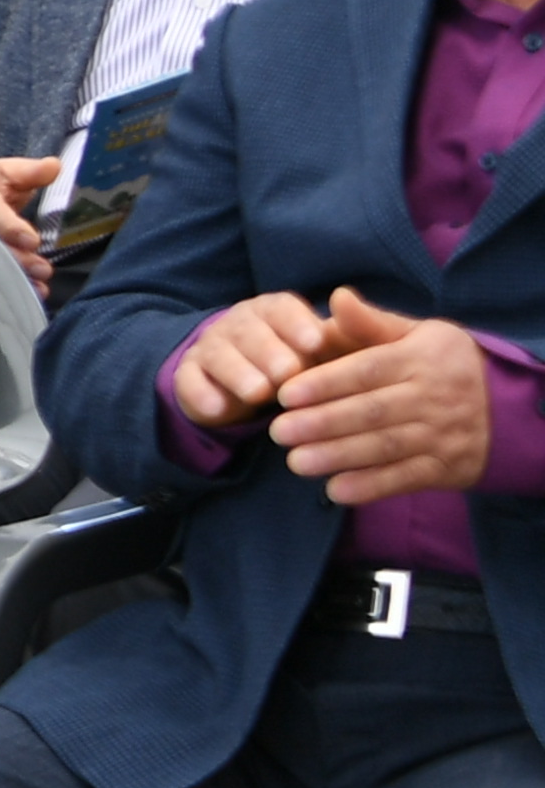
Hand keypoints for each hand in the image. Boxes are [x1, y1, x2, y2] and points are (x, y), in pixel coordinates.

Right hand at [0, 158, 59, 300]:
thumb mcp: (4, 173)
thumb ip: (29, 173)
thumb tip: (54, 166)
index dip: (8, 227)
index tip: (31, 240)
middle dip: (17, 259)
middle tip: (42, 269)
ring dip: (16, 276)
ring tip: (40, 284)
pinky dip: (12, 287)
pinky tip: (32, 292)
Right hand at [167, 290, 336, 434]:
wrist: (253, 385)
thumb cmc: (306, 364)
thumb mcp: (333, 349)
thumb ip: (349, 328)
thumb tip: (347, 297)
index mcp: (274, 311)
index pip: (282, 309)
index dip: (297, 324)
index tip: (316, 343)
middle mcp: (238, 325)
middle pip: (249, 332)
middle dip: (268, 351)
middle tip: (289, 372)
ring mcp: (211, 349)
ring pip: (219, 355)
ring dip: (238, 373)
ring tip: (258, 393)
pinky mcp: (189, 377)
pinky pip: (189, 381)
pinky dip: (201, 394)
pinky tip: (217, 409)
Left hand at [274, 289, 500, 505]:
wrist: (509, 407)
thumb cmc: (444, 364)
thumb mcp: (416, 334)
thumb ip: (370, 323)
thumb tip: (336, 297)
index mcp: (420, 359)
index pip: (367, 371)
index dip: (325, 383)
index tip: (284, 394)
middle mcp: (433, 397)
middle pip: (371, 412)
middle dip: (321, 423)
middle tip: (278, 431)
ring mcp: (442, 435)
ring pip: (385, 447)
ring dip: (338, 457)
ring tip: (295, 461)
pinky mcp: (447, 467)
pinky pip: (406, 478)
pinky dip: (371, 486)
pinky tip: (335, 490)